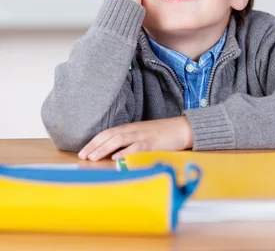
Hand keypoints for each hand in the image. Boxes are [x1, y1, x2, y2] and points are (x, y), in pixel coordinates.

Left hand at [78, 117, 193, 160]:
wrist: (181, 128)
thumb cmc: (162, 133)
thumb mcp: (142, 135)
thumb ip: (129, 142)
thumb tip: (114, 154)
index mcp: (130, 128)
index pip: (107, 133)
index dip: (94, 142)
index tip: (82, 151)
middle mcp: (133, 130)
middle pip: (109, 135)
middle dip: (94, 146)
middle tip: (82, 156)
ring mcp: (142, 135)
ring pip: (119, 140)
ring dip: (104, 149)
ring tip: (93, 158)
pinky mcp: (151, 143)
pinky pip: (136, 147)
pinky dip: (125, 152)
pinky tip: (116, 158)